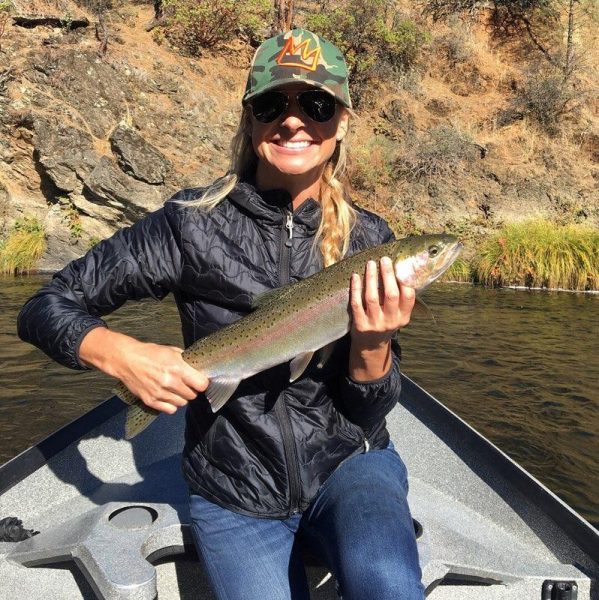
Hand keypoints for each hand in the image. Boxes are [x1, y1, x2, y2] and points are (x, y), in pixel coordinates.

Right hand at [80, 328, 207, 413]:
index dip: (202, 383)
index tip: (199, 381)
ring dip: (181, 397)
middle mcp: (170, 382)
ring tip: (175, 389)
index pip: (201, 384)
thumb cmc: (149, 353)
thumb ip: (186, 361)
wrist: (126, 360)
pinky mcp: (151, 401)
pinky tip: (168, 396)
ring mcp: (160, 393)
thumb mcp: (171, 350)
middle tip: (186, 384)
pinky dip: (171, 404)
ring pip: (182, 403)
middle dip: (191, 390)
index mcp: (177, 368)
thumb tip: (197, 368)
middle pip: (192, 395)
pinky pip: (170, 410)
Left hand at [348, 256, 414, 380]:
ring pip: (372, 297)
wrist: (370, 346)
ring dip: (371, 278)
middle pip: (391, 295)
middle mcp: (391, 321)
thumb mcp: (397, 315)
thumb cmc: (385, 322)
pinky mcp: (359, 325)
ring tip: (370, 264)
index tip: (400, 266)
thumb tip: (401, 269)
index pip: (408, 297)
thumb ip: (400, 298)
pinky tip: (355, 276)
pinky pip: (356, 303)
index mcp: (403, 317)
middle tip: (384, 260)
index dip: (405, 280)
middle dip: (387, 275)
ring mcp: (374, 324)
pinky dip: (355, 289)